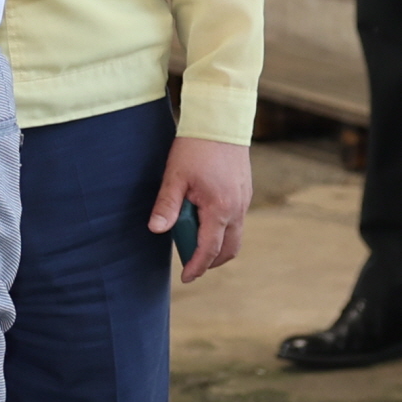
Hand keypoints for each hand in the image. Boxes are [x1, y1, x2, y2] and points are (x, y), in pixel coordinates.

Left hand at [154, 136, 253, 281]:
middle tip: (189, 264)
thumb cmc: (195, 148)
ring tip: (192, 243)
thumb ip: (166, 206)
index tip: (186, 278)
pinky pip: (236, 222)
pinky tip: (203, 221)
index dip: (197, 267)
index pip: (210, 250)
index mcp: (220, 209)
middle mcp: (237, 209)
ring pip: (235, 236)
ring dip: (217, 246)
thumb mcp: (174, 177)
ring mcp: (244, 201)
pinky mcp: (245, 193)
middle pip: (229, 250)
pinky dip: (222, 230)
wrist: (220, 123)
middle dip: (210, 262)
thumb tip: (156, 230)